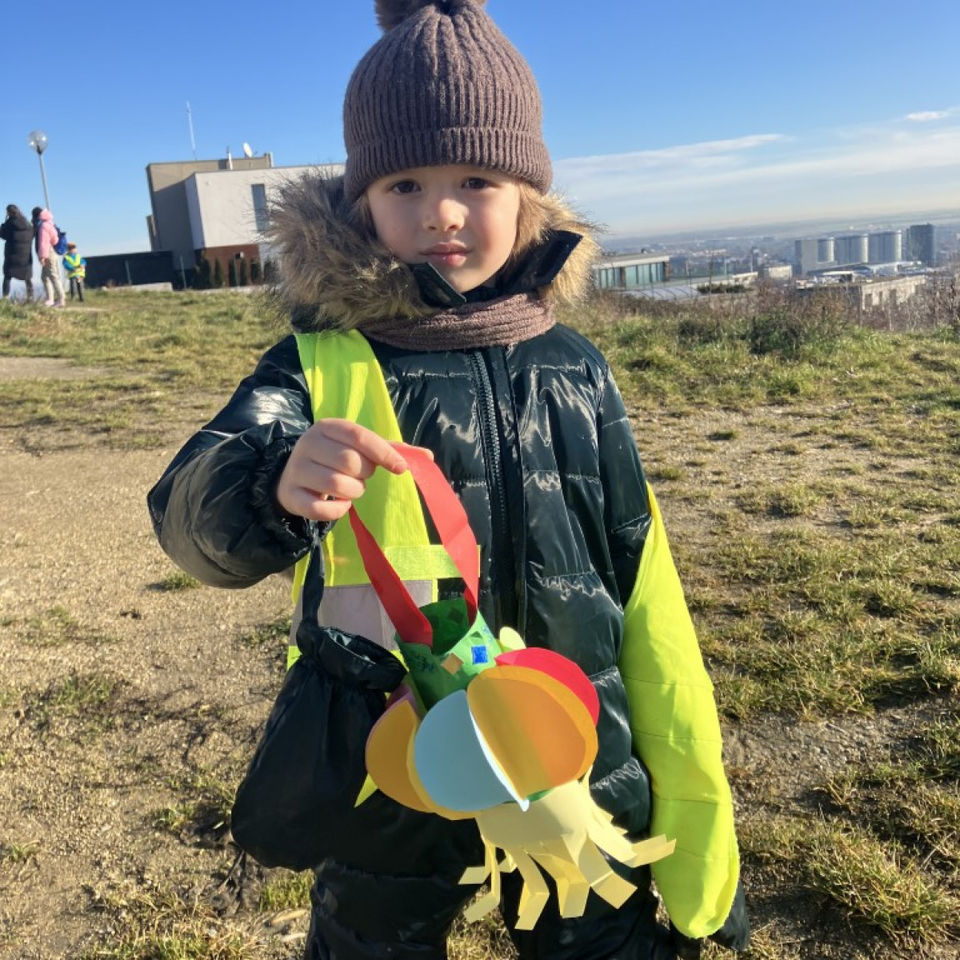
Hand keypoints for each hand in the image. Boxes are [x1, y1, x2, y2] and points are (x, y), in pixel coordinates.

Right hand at [276, 419, 429, 522]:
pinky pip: (321, 509)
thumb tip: (428, 457)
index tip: (401, 468)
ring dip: (353, 492)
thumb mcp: (359, 449)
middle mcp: (309, 444)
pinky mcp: (291, 495)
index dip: (383, 453)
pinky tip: (339, 504)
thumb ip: (391, 450)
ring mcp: (297, 469)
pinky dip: (337, 511)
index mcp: (328, 427)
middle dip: (364, 475)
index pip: (359, 436)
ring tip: (350, 489)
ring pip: (337, 485)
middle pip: (350, 462)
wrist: (293, 476)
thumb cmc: (335, 459)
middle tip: (360, 477)